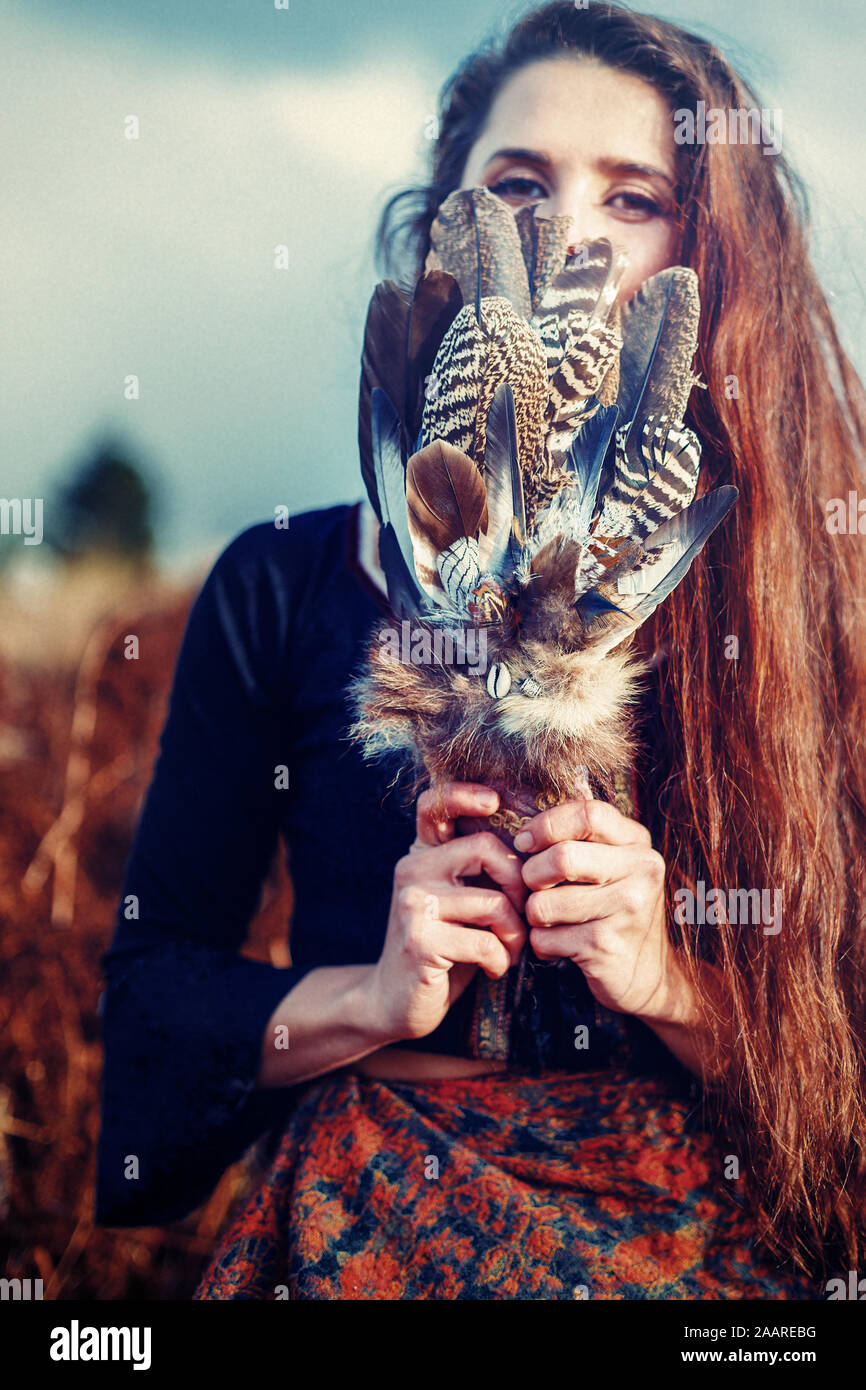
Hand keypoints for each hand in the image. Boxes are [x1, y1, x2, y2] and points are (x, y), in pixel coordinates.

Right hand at [368, 782, 527, 1043]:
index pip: (434, 804)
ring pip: (493, 901)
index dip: (464, 794)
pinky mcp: (420, 941)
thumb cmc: (443, 948)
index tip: (494, 801)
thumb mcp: (459, 901)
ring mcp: (413, 904)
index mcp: (423, 854)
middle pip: (485, 847)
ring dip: (514, 933)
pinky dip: (501, 960)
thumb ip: (480, 872)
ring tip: (511, 950)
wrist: (395, 1001)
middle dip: (519, 885)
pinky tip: (493, 968)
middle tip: (523, 916)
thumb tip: (537, 847)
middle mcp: (412, 870)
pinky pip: (485, 941)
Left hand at [515, 796, 687, 1022]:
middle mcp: (641, 872)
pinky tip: (560, 945)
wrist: (648, 974)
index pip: (588, 815)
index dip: (546, 825)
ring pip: (544, 903)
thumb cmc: (615, 910)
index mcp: (638, 844)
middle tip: (534, 887)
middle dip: (531, 874)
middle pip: (562, 858)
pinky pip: (544, 938)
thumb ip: (580, 841)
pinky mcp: (605, 946)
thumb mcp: (612, 866)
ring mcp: (627, 910)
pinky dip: (542, 943)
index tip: (524, 842)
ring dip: (534, 914)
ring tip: (550, 920)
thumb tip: (524, 835)